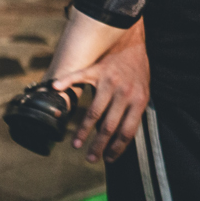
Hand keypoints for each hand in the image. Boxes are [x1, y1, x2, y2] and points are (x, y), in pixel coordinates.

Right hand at [53, 19, 150, 163]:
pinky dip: (66, 83)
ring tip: (76, 144)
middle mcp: (124, 92)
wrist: (134, 41)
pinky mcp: (97, 69)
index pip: (128, 130)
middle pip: (109, 126)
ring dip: (83, 131)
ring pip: (94, 112)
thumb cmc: (137, 70)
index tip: (108, 159)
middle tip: (90, 158)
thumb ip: (133, 111)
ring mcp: (109, 81)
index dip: (117, 148)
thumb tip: (121, 138)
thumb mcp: (143, 91)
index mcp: (139, 100)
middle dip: (98, 146)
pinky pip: (79, 78)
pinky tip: (56, 89)